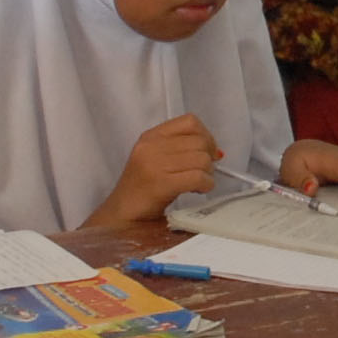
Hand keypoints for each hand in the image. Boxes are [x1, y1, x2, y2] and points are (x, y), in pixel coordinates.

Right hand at [92, 115, 221, 226]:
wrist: (121, 215)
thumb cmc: (142, 190)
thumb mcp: (156, 159)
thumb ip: (181, 149)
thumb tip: (217, 151)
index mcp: (150, 136)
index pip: (190, 122)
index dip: (206, 136)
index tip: (208, 152)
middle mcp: (151, 146)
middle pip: (199, 141)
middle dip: (208, 158)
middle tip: (203, 173)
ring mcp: (154, 164)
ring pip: (202, 159)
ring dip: (208, 173)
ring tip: (198, 183)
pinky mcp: (161, 184)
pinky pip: (198, 177)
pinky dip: (206, 184)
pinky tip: (198, 190)